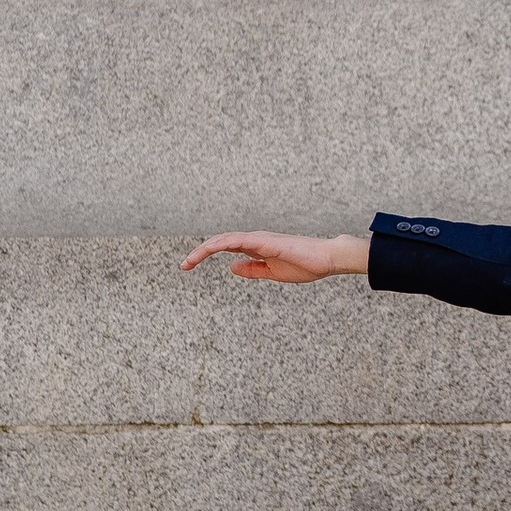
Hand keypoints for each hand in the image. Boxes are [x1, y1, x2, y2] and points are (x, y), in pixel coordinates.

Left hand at [182, 231, 369, 284]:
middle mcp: (255, 239)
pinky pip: (236, 240)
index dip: (206, 254)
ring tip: (188, 262)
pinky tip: (207, 251)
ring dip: (203, 250)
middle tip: (183, 266)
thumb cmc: (306, 265)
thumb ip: (253, 270)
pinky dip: (219, 244)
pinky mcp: (264, 241)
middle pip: (220, 242)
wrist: (328, 259)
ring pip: (224, 239)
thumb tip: (232, 267)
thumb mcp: (273, 272)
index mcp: (257, 247)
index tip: (189, 266)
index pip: (225, 247)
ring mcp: (259, 238)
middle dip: (199, 252)